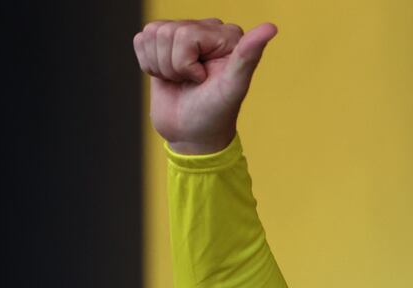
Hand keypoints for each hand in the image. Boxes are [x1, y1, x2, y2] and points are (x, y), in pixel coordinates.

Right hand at [133, 19, 276, 153]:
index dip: (186, 63)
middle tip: (190, 83)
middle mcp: (207, 30)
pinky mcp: (163, 46)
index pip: (185, 34)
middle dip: (173, 66)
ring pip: (152, 34)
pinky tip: (167, 77)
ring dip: (160, 66)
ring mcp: (184, 36)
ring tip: (180, 81)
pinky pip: (141, 39)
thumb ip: (248, 57)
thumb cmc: (214, 114)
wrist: (191, 136)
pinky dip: (148, 64)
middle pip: (166, 32)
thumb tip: (271, 27)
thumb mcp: (232, 88)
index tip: (203, 80)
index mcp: (228, 35)